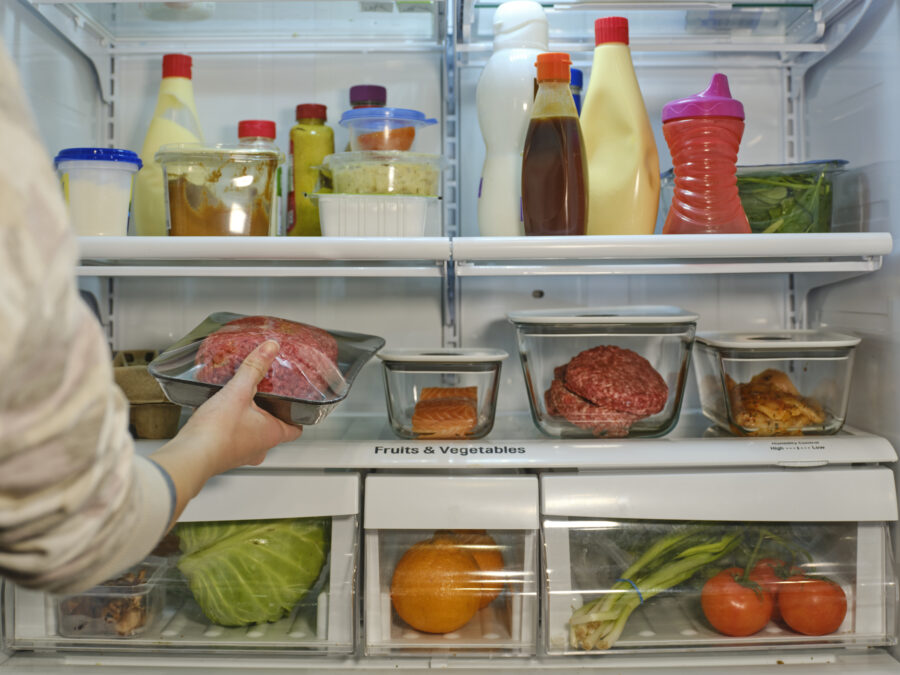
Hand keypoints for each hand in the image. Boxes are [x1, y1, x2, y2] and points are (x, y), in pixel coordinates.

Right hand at [177, 339, 302, 473]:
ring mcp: (240, 454)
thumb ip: (254, 368)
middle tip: (263, 395)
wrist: (189, 455)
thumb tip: (270, 349)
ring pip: (251, 435)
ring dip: (247, 420)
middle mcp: (259, 449)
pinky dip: (228, 426)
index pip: (295, 429)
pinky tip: (217, 412)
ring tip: (239, 400)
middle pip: (272, 429)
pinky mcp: (221, 455)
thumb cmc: (217, 432)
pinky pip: (230, 438)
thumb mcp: (238, 392)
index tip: (294, 404)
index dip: (296, 416)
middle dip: (268, 413)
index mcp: (272, 435)